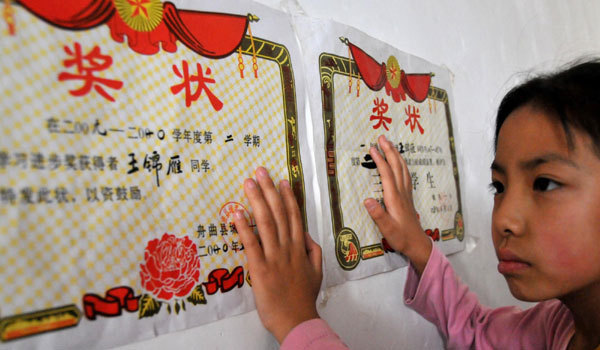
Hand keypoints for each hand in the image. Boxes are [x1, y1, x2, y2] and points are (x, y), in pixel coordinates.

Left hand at [234, 167, 322, 342]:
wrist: (296, 320)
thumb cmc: (303, 297)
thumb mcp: (316, 271)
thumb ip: (313, 250)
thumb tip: (306, 234)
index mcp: (300, 247)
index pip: (294, 216)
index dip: (288, 197)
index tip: (282, 180)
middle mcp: (288, 247)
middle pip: (279, 213)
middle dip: (269, 190)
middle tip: (260, 171)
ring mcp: (274, 257)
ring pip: (266, 222)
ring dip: (256, 200)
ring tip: (248, 183)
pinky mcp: (260, 269)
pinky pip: (251, 244)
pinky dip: (244, 227)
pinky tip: (237, 212)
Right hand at [364, 135, 431, 273]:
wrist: (417, 243)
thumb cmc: (400, 237)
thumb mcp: (386, 228)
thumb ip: (377, 214)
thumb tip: (366, 200)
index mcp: (394, 198)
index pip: (386, 174)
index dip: (380, 160)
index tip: (372, 148)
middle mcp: (401, 192)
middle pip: (396, 166)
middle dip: (389, 150)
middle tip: (381, 137)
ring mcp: (406, 193)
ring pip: (403, 169)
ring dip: (396, 154)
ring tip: (389, 144)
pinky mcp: (407, 196)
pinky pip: (405, 174)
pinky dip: (401, 164)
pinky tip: (399, 161)